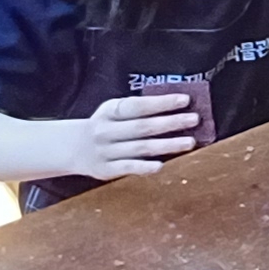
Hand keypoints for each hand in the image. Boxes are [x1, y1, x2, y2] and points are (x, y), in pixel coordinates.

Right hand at [70, 91, 199, 180]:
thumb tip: (176, 104)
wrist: (73, 147)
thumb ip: (138, 109)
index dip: (162, 102)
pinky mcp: (106, 170)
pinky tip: (161, 165)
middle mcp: (107, 130)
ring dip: (167, 145)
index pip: (139, 105)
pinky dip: (144, 167)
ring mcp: (106, 151)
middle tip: (194, 119)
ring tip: (190, 142)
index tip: (185, 99)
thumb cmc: (105, 125)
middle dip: (171, 122)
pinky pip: (127, 168)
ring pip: (140, 148)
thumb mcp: (113, 111)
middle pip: (143, 127)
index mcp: (110, 111)